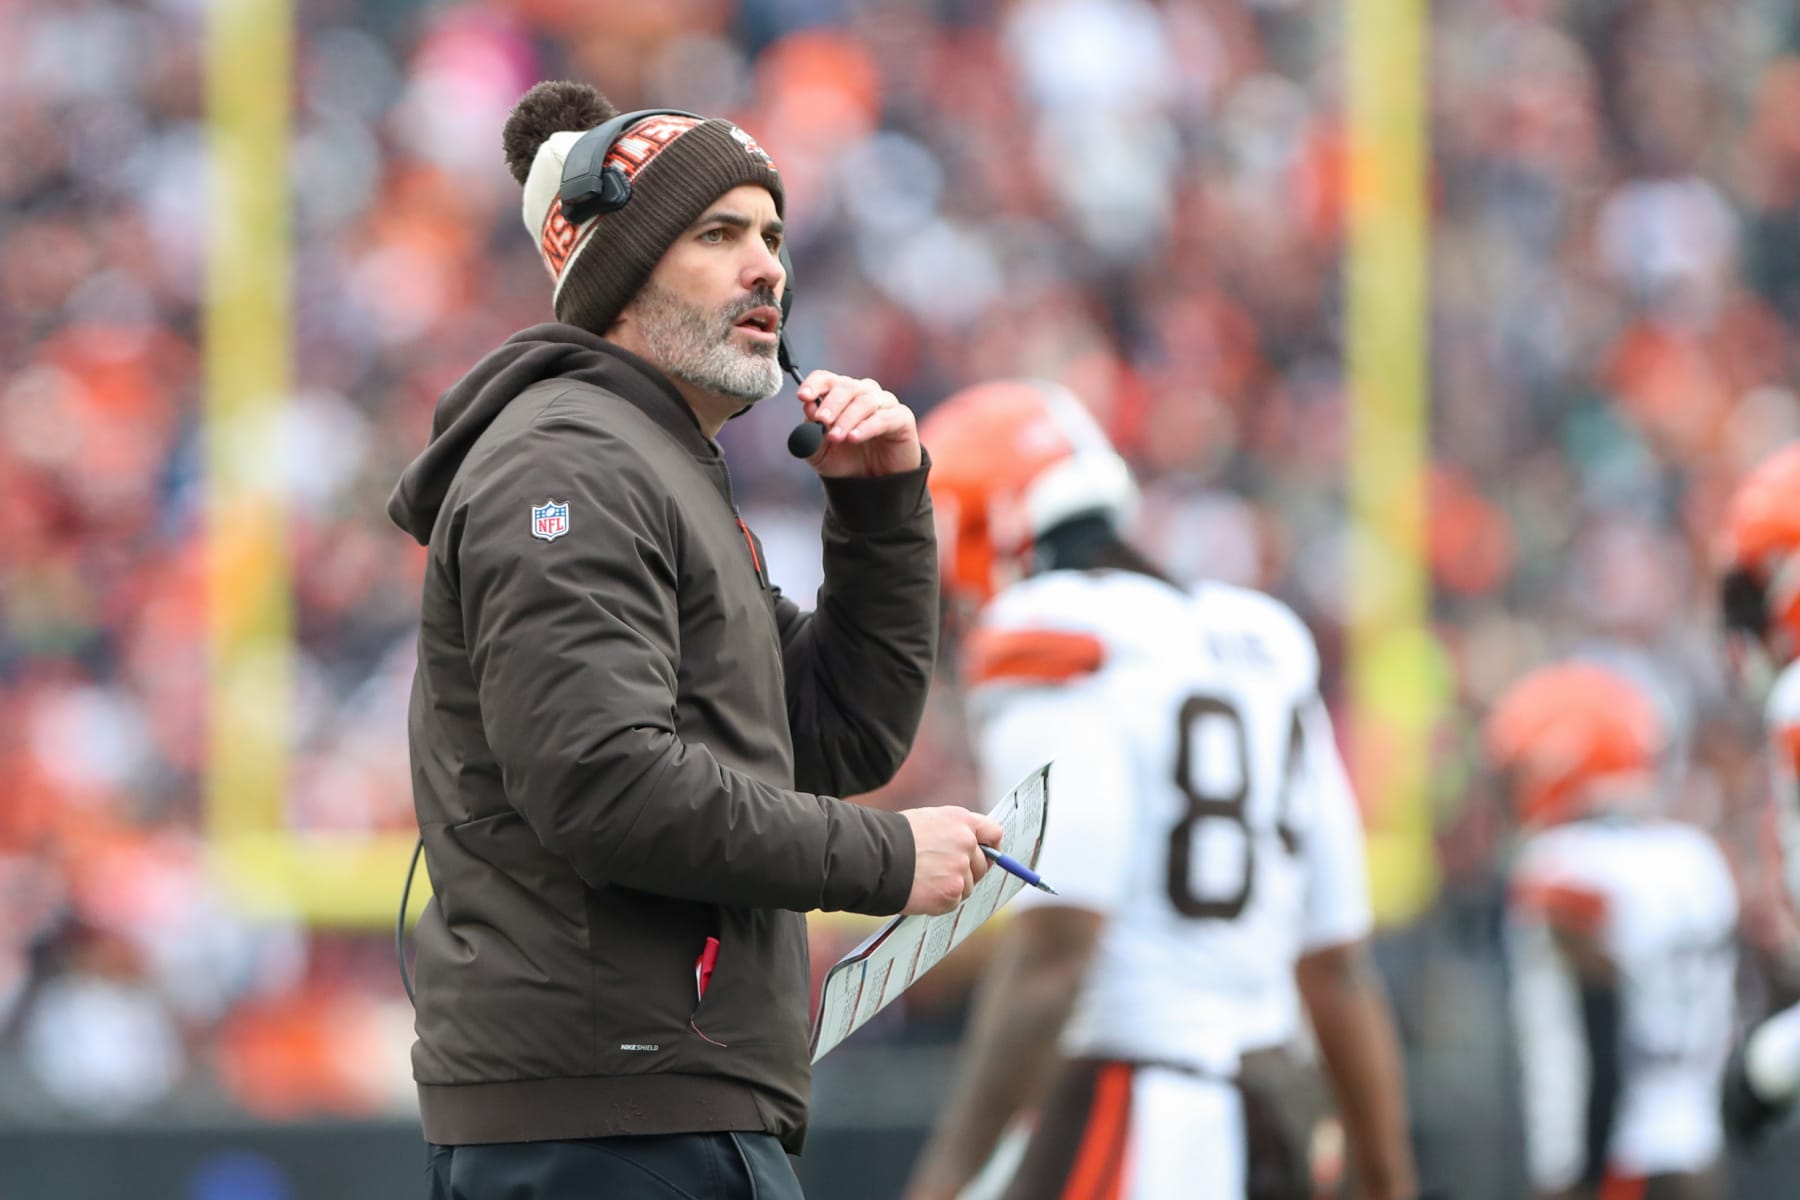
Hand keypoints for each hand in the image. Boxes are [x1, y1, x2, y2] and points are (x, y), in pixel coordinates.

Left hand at [795, 371, 921, 477]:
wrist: (872, 484)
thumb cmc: (846, 460)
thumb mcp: (819, 452)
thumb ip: (810, 431)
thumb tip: (809, 407)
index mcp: (840, 395)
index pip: (826, 379)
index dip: (814, 384)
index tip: (803, 397)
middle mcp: (863, 393)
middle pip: (846, 387)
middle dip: (831, 403)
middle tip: (821, 420)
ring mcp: (884, 403)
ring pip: (865, 401)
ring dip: (847, 419)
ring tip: (835, 437)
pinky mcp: (902, 418)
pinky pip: (884, 418)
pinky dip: (866, 427)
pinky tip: (853, 437)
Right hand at [901, 806, 1003, 914]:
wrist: (874, 857)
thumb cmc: (894, 838)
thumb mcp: (928, 821)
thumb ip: (953, 832)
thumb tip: (971, 848)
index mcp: (961, 821)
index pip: (993, 833)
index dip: (989, 847)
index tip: (984, 855)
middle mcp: (967, 843)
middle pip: (982, 864)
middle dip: (967, 871)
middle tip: (942, 873)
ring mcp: (961, 869)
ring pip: (968, 886)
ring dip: (951, 887)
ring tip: (924, 880)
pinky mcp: (952, 892)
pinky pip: (954, 902)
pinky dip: (939, 901)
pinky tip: (921, 891)